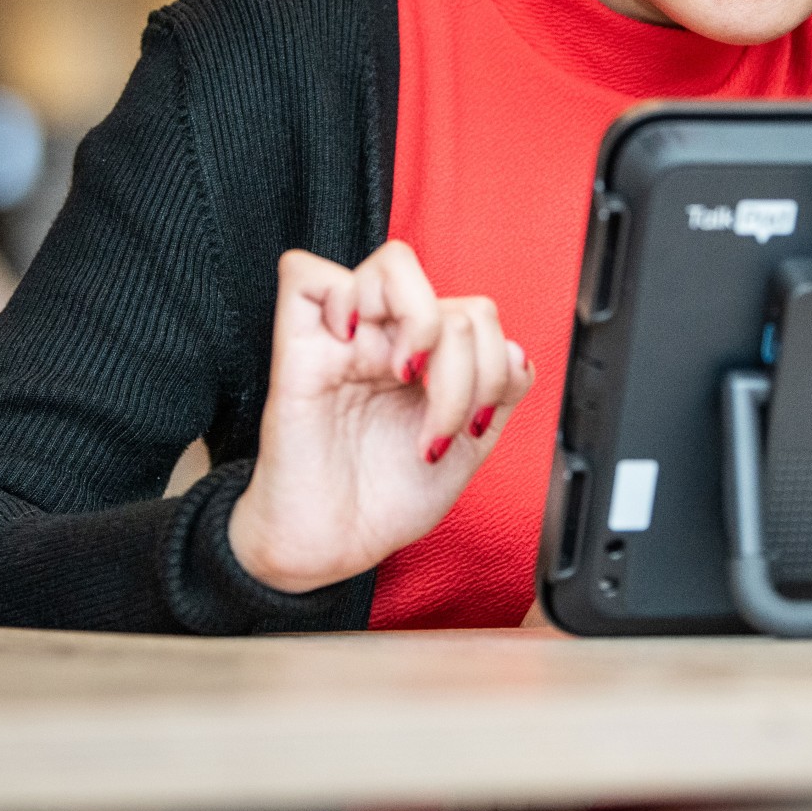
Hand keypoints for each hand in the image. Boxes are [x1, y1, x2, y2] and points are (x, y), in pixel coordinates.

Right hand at [227, 241, 533, 593]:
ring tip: (404, 376)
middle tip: (438, 430)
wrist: (333, 546)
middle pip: (453, 302)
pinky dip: (340, 296)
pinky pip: (305, 274)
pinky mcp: (298, 348)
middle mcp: (391, 342)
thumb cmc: (384, 502)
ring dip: (420, 322)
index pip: (480, 319)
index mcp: (430, 363)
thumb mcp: (467, 451)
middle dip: (466, 374)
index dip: (494, 370)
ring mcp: (347, 339)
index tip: (471, 430)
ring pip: (394, 264)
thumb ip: (499, 395)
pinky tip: (351, 344)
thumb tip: (513, 348)